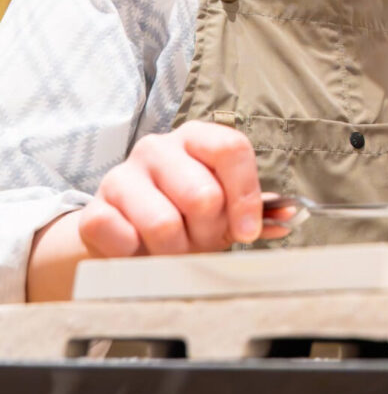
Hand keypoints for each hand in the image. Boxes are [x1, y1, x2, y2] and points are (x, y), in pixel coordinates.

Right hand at [77, 120, 288, 256]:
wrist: (126, 235)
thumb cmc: (187, 216)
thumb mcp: (226, 209)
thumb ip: (259, 210)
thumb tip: (287, 216)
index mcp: (197, 138)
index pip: (231, 149)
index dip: (246, 196)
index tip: (248, 232)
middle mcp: (158, 148)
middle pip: (202, 194)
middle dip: (209, 231)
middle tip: (203, 240)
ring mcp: (121, 176)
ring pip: (163, 223)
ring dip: (175, 250)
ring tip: (174, 250)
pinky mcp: (93, 209)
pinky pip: (122, 237)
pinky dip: (138, 255)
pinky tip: (141, 250)